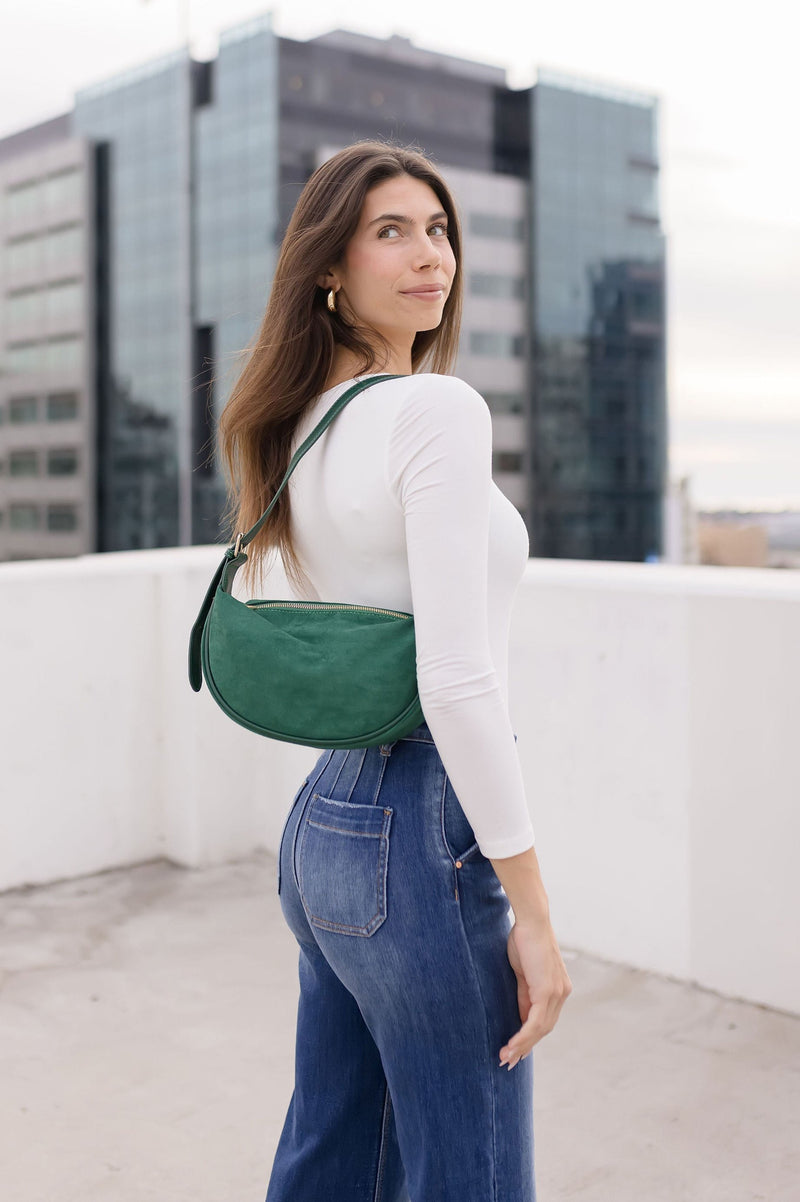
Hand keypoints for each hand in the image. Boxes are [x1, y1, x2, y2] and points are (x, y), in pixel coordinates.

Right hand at [498, 919, 572, 1067]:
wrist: (531, 921)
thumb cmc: (524, 940)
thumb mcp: (524, 973)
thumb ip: (525, 994)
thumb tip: (521, 1016)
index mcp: (558, 988)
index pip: (545, 1019)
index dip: (530, 1036)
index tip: (514, 1050)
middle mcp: (562, 993)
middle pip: (544, 1028)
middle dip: (525, 1046)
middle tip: (508, 1060)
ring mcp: (557, 992)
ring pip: (540, 1029)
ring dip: (522, 1045)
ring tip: (505, 1057)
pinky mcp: (548, 991)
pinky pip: (536, 1021)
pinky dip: (523, 1036)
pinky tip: (512, 1045)